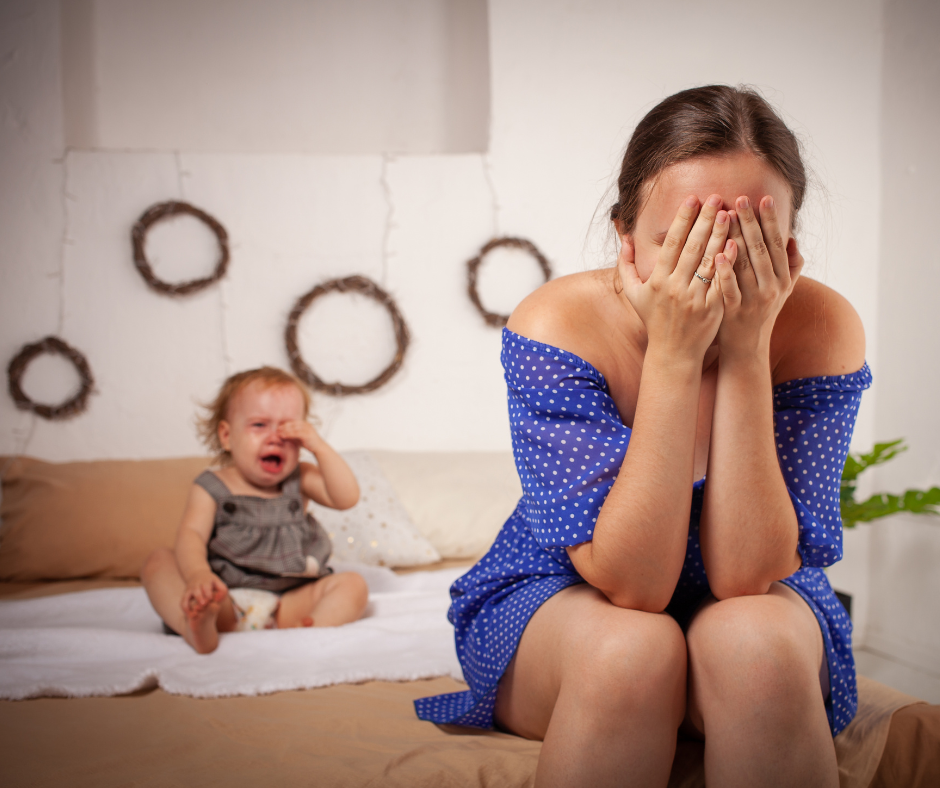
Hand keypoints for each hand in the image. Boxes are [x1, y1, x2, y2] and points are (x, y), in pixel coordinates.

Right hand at [181, 572, 226, 618]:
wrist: (198, 574)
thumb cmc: (212, 583)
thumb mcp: (219, 584)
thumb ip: (222, 592)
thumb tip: (218, 600)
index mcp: (205, 581)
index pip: (206, 586)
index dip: (208, 593)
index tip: (210, 599)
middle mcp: (196, 585)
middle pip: (196, 590)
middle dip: (199, 597)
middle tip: (203, 604)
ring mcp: (189, 590)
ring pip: (186, 597)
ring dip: (189, 606)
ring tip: (195, 615)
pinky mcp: (185, 595)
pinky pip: (182, 603)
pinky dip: (185, 610)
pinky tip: (191, 616)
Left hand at [277, 420, 320, 451]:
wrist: (319, 448)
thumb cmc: (309, 443)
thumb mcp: (300, 438)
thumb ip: (293, 435)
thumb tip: (283, 434)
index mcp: (305, 424)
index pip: (293, 422)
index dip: (285, 424)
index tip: (278, 427)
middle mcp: (306, 425)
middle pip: (292, 424)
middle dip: (284, 426)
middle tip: (276, 429)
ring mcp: (307, 429)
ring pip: (293, 428)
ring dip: (284, 430)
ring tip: (278, 433)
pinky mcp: (307, 434)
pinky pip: (295, 433)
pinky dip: (288, 434)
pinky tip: (283, 436)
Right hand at [619, 194, 735, 360]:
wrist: (672, 353)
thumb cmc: (653, 321)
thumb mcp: (634, 294)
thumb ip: (626, 266)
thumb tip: (625, 239)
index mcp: (657, 280)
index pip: (671, 243)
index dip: (682, 219)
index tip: (692, 198)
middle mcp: (675, 287)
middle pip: (692, 246)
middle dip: (705, 219)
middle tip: (717, 197)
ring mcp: (694, 298)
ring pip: (708, 260)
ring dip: (720, 234)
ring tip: (730, 213)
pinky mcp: (711, 308)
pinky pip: (720, 281)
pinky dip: (727, 263)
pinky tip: (736, 244)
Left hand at [714, 196, 802, 357]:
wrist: (747, 350)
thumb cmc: (762, 314)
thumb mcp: (783, 291)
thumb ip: (791, 266)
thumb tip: (793, 239)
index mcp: (782, 280)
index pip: (777, 244)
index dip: (771, 221)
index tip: (763, 197)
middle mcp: (771, 288)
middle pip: (761, 249)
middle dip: (751, 222)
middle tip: (740, 198)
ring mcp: (753, 300)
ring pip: (745, 265)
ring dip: (736, 238)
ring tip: (726, 215)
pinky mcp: (734, 311)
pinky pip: (730, 287)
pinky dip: (725, 270)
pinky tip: (718, 252)